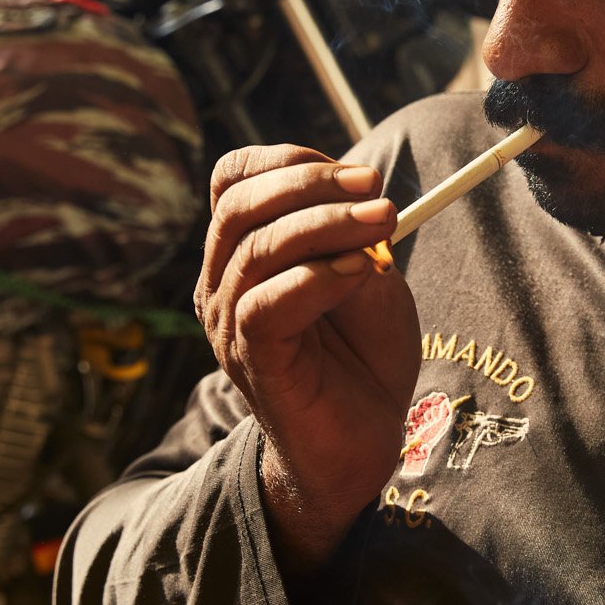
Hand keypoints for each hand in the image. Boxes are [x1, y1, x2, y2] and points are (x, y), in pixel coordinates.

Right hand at [196, 145, 418, 572]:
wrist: (362, 443)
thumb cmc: (363, 357)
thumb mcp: (368, 276)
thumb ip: (358, 235)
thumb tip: (365, 195)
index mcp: (241, 253)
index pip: (232, 180)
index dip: (289, 161)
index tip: (356, 173)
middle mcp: (220, 283)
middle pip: (238, 204)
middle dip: (311, 183)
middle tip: (376, 188)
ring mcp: (228, 324)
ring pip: (255, 248)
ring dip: (326, 223)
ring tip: (384, 222)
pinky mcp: (250, 360)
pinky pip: (267, 303)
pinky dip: (319, 276)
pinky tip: (362, 270)